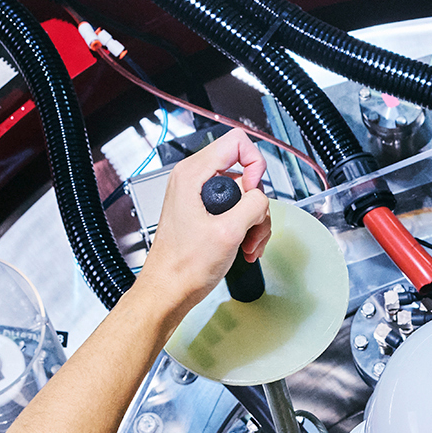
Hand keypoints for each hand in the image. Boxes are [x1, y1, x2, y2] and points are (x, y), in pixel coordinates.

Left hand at [135, 130, 271, 314]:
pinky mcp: (205, 212)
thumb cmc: (183, 266)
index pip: (237, 142)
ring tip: (248, 244)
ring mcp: (200, 196)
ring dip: (254, 221)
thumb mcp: (228, 232)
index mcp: (192, 174)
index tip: (254, 192)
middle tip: (250, 227)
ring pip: (245, 195)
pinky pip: (238, 210)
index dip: (255, 164)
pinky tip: (244, 247)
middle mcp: (194, 180)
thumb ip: (253, 204)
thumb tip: (261, 198)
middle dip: (256, 203)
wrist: (169, 290)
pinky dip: (247, 228)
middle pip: (245, 171)